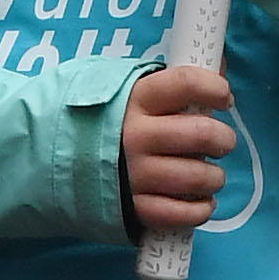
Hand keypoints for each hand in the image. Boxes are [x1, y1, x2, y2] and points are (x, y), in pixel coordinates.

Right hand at [121, 59, 234, 236]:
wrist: (55, 160)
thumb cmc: (109, 122)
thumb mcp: (132, 92)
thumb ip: (174, 83)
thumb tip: (219, 66)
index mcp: (137, 98)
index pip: (186, 83)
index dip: (215, 88)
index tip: (223, 98)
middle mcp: (136, 135)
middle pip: (202, 134)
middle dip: (224, 140)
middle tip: (220, 143)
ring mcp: (135, 174)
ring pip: (198, 177)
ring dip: (215, 178)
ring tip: (209, 175)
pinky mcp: (134, 208)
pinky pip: (180, 214)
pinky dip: (200, 210)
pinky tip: (200, 201)